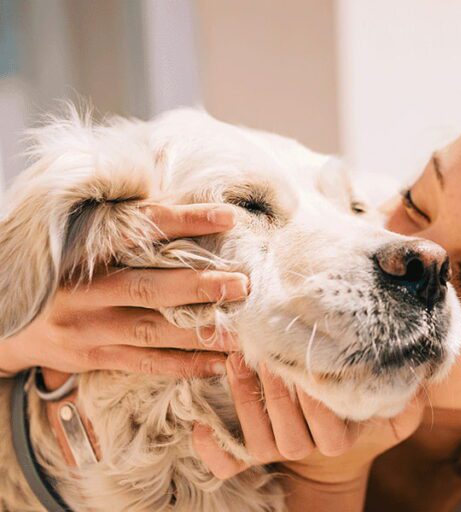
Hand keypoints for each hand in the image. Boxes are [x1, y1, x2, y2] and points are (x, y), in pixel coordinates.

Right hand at [0, 204, 245, 377]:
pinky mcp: (94, 357)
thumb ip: (126, 231)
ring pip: (154, 331)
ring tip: (243, 332)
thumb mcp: (81, 244)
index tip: (228, 217)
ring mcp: (90, 328)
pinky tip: (219, 363)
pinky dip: (184, 364)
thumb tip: (187, 209)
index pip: (141, 229)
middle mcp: (86, 291)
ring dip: (202, 333)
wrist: (6, 322)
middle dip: (200, 287)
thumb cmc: (62, 273)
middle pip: (150, 287)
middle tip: (243, 284)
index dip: (185, 221)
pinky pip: (147, 364)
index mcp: (85, 251)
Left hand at [193, 353, 424, 483]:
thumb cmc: (358, 415)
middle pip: (289, 431)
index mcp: (339, 436)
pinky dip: (213, 450)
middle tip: (265, 351)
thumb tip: (422, 373)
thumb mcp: (392, 412)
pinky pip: (229, 463)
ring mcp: (277, 451)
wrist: (332, 451)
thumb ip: (409, 397)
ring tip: (236, 361)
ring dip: (245, 401)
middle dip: (275, 391)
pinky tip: (200, 426)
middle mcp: (307, 447)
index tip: (307, 364)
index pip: (329, 426)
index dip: (315, 400)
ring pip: (258, 439)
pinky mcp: (250, 454)